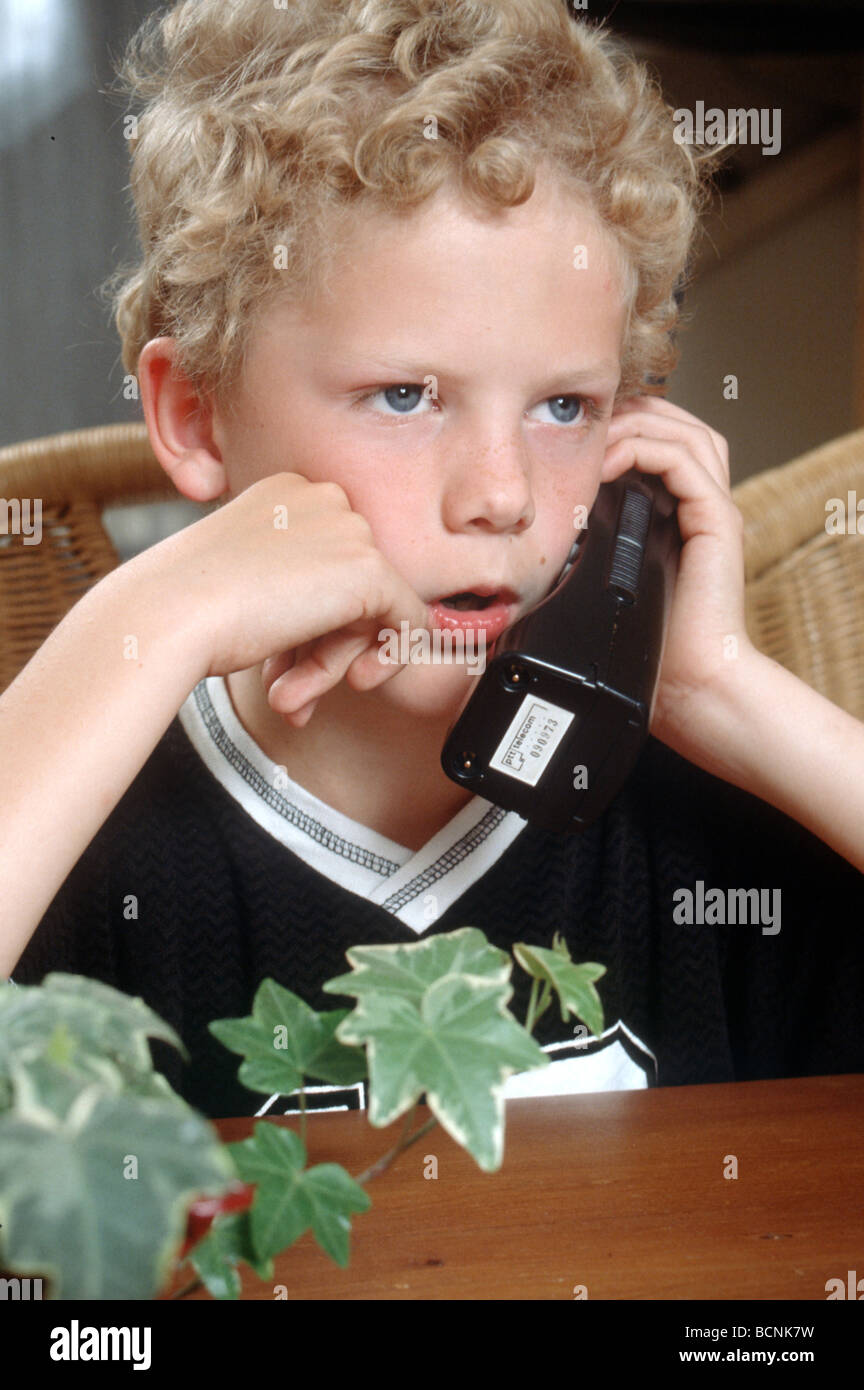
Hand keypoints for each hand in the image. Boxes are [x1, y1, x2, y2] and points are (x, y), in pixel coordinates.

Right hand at [157, 471, 430, 726]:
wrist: (167, 615)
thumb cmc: (187, 609)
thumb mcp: (247, 587)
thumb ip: (295, 595)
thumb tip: (345, 631)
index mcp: (286, 492)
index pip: (324, 563)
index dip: (308, 624)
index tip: (280, 665)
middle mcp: (322, 497)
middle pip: (350, 586)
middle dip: (323, 647)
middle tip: (288, 695)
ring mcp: (347, 529)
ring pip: (373, 609)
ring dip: (333, 663)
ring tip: (291, 701)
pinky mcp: (368, 568)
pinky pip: (408, 618)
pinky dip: (391, 657)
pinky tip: (359, 682)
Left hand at [602, 395, 753, 757]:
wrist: (692, 688)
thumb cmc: (646, 652)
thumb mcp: (599, 590)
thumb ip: (581, 555)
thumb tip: (521, 542)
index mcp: (677, 516)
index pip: (658, 442)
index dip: (618, 428)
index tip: (569, 439)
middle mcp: (700, 507)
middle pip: (677, 425)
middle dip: (628, 413)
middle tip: (582, 424)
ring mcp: (713, 511)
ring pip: (685, 432)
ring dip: (635, 425)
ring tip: (593, 441)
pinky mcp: (718, 522)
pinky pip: (685, 460)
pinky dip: (644, 449)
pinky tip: (607, 466)